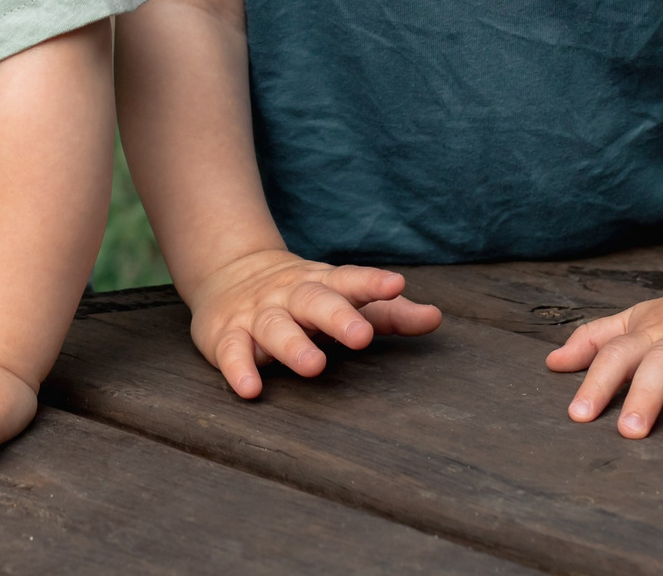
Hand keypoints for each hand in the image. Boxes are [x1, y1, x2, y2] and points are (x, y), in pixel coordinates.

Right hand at [186, 248, 441, 398]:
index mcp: (323, 285)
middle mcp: (291, 296)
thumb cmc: (303, 297)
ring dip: (293, 345)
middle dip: (337, 316)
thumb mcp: (343, 298)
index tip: (396, 285)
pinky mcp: (226, 335)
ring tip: (314, 366)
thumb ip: (388, 313)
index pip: (350, 281)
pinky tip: (251, 389)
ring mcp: (258, 314)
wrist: (227, 273)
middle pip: (314, 301)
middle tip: (360, 335)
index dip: (372, 284)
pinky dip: (238, 368)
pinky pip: (232, 351)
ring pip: (275, 327)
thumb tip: (435, 318)